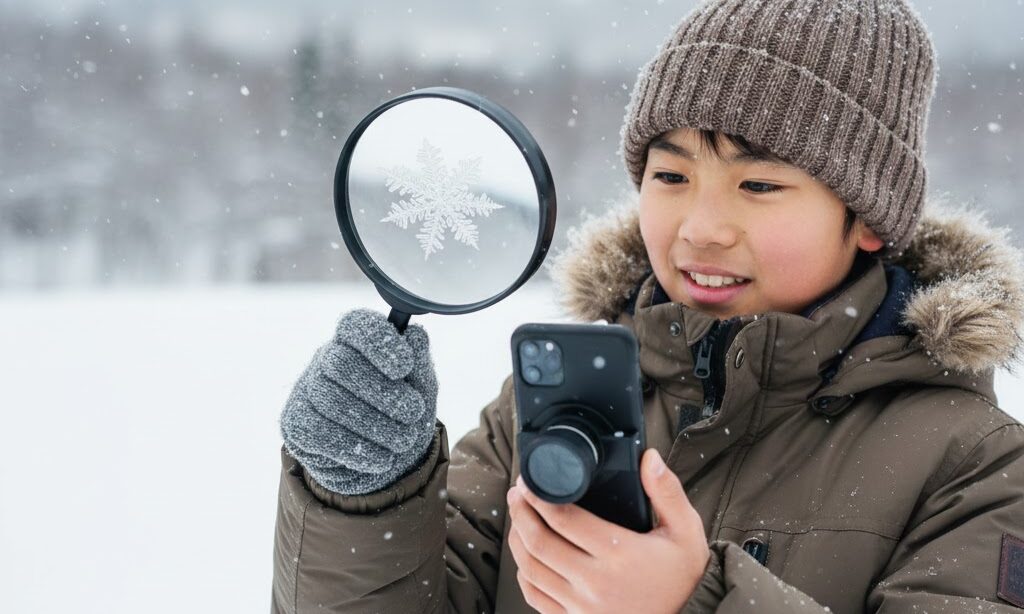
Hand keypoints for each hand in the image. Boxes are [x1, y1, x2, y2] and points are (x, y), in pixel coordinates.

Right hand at [279, 308, 438, 494]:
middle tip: (413, 412)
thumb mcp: (421, 390)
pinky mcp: (296, 425)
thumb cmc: (404, 417)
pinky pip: (319, 433)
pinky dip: (356, 449)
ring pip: (329, 401)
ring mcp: (306, 391)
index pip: (354, 325)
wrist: (390, 465)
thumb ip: (419, 363)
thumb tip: (415, 335)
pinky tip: (382, 458)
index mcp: (356, 342)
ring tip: (404, 440)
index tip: (405, 366)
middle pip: (340, 363)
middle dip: (382, 391)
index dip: (377, 342)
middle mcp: (325, 360)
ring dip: (375, 425)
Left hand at [506, 448, 709, 613]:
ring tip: (518, 517)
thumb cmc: (683, 575)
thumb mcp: (686, 530)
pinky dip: (524, 574)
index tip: (531, 481)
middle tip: (517, 493)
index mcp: (620, 553)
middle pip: (540, 542)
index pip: (565, 520)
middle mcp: (596, 582)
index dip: (540, 496)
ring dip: (517, 540)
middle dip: (522, 512)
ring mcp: (583, 606)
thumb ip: (667, 492)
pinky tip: (526, 556)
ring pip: (532, 569)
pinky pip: (536, 597)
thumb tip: (649, 457)